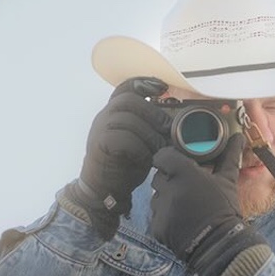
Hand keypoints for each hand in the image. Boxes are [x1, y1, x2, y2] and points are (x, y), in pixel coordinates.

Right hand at [67, 77, 171, 238]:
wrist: (101, 192)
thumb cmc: (124, 168)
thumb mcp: (140, 144)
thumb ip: (150, 130)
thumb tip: (175, 124)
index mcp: (113, 113)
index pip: (125, 88)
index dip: (144, 83)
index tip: (162, 88)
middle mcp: (104, 117)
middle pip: (128, 100)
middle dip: (154, 113)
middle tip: (169, 130)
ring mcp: (99, 130)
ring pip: (128, 120)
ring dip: (150, 134)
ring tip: (163, 149)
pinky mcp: (100, 145)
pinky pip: (124, 139)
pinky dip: (141, 149)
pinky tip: (148, 159)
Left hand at [151, 134, 266, 275]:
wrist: (219, 243)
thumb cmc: (224, 208)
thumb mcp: (228, 181)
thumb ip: (229, 156)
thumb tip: (238, 136)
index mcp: (183, 172)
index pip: (162, 157)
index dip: (167, 159)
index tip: (175, 163)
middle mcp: (167, 188)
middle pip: (159, 177)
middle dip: (169, 180)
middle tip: (184, 188)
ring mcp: (160, 208)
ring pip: (156, 197)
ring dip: (166, 199)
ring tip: (184, 207)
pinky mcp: (157, 226)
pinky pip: (157, 216)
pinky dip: (165, 218)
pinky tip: (180, 222)